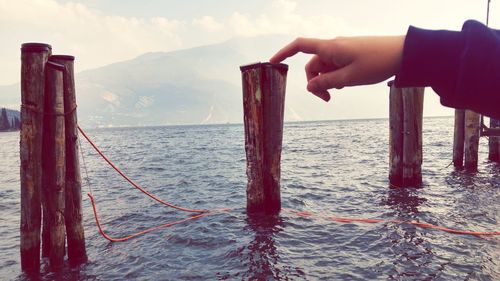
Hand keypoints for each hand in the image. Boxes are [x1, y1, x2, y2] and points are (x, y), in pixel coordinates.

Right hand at [269, 36, 404, 100]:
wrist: (403, 54)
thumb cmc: (377, 63)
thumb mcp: (349, 78)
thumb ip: (326, 83)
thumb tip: (309, 88)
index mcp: (330, 48)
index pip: (299, 46)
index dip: (283, 53)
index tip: (271, 62)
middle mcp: (333, 46)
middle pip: (312, 65)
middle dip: (315, 83)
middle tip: (328, 99)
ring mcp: (342, 50)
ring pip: (324, 68)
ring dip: (327, 81)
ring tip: (342, 90)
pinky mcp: (350, 54)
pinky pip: (335, 66)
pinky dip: (336, 77)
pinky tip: (348, 83)